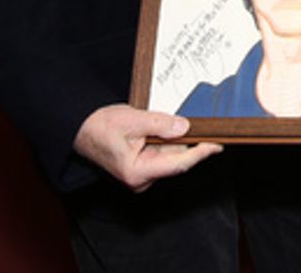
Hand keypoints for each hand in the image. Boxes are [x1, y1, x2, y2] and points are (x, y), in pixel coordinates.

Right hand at [74, 104, 221, 192]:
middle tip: (209, 127)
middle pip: (177, 160)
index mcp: (137, 172)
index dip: (201, 153)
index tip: (218, 144)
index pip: (178, 164)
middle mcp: (141, 179)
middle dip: (192, 144)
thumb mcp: (132, 119)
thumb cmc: (101, 126)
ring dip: (180, 142)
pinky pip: (164, 155)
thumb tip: (185, 128)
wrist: (83, 129)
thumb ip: (160, 124)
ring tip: (184, 124)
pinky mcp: (143, 168)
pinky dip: (171, 143)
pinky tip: (173, 130)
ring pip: (172, 157)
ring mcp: (142, 176)